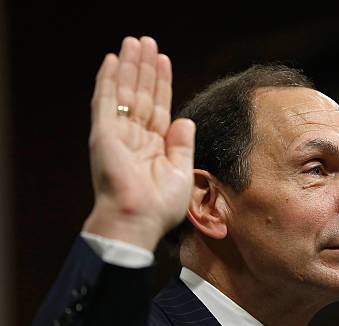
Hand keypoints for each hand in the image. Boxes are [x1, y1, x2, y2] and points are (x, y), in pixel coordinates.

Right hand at [83, 36, 194, 250]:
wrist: (138, 220)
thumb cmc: (159, 206)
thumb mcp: (181, 172)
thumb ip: (182, 145)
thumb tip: (185, 120)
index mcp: (154, 147)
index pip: (158, 107)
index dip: (161, 84)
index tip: (164, 61)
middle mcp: (135, 137)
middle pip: (141, 94)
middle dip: (145, 68)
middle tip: (147, 42)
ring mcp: (118, 134)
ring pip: (124, 92)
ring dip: (129, 66)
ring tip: (134, 42)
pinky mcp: (103, 134)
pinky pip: (105, 101)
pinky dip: (108, 80)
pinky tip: (112, 61)